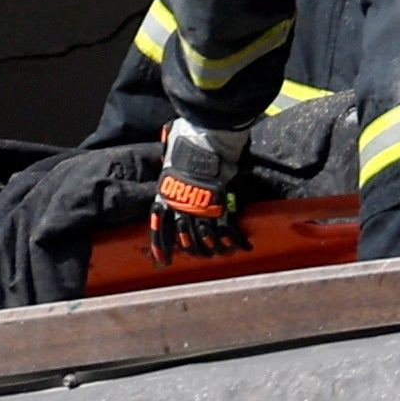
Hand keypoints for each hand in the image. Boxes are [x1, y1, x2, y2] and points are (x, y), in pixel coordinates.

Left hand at [150, 119, 250, 262]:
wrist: (204, 139)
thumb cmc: (186, 140)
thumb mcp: (170, 153)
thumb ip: (170, 160)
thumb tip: (168, 149)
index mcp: (166, 195)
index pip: (160, 226)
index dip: (161, 245)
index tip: (162, 261)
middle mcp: (181, 206)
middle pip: (184, 237)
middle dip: (191, 248)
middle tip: (197, 255)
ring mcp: (200, 208)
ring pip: (204, 238)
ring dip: (211, 248)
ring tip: (217, 254)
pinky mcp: (220, 206)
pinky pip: (226, 230)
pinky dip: (234, 240)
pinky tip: (239, 247)